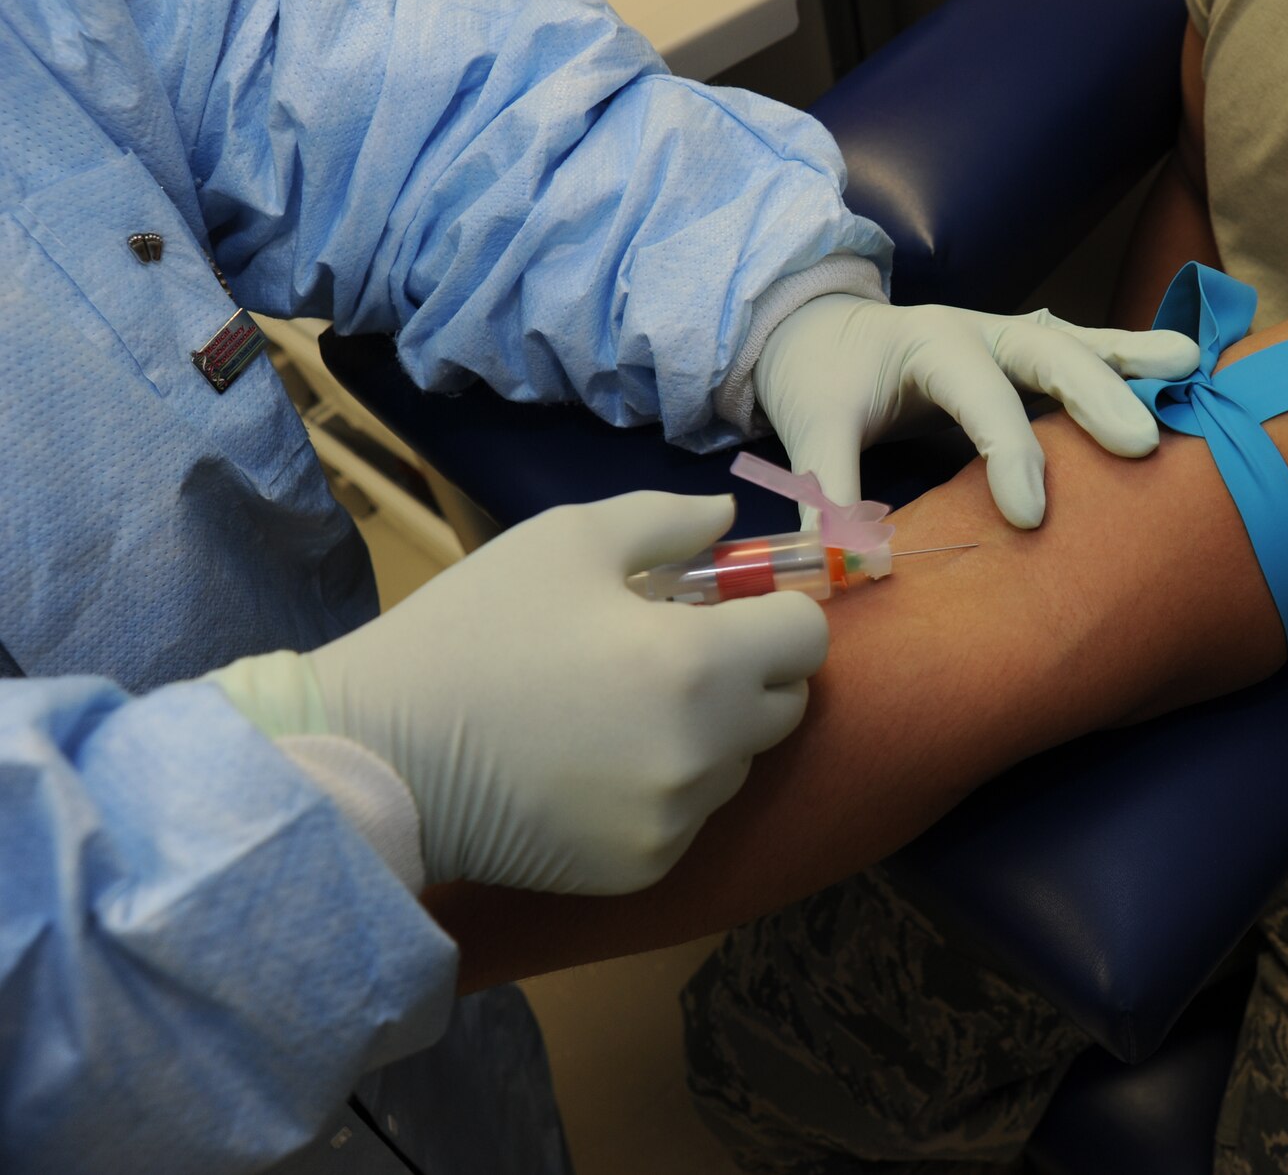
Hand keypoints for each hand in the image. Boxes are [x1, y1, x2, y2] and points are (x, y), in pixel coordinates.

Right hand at [224, 493, 825, 893]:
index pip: (806, 637)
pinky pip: (688, 816)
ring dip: (707, 734)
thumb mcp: (567, 540)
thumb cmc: (472, 632)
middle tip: (671, 654)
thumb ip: (668, 521)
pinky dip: (663, 790)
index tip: (727, 609)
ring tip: (620, 710)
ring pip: (737, 764)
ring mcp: (678, 819)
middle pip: (784, 706)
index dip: (774, 613)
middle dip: (748, 672)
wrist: (379, 757)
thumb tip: (731, 520)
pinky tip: (594, 767)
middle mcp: (706, 750)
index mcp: (699, 662)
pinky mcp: (644, 869)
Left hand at [753, 296, 1199, 527]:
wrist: (820, 329)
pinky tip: (1188, 368)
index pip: (977, 392)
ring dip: (1135, 362)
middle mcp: (979, 330)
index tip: (1030, 516)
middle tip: (1139, 446)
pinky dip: (1135, 360)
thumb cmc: (823, 378)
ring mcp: (1012, 336)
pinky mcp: (1031, 355)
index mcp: (926, 343)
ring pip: (1081, 343)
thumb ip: (830, 497)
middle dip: (1094, 395)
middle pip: (1047, 351)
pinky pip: (1090, 352)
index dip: (1006, 451)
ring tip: (1192, 373)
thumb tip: (849, 570)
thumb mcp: (810, 431)